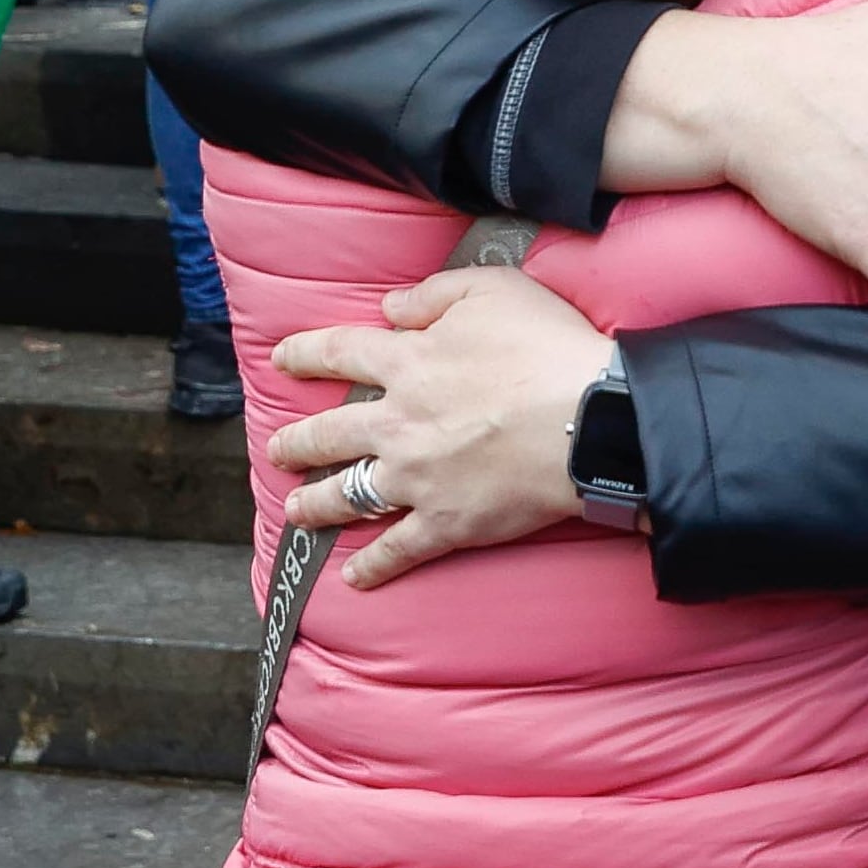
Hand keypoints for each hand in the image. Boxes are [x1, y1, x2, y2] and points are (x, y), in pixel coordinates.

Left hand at [266, 268, 613, 587]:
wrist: (589, 419)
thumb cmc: (546, 348)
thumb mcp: (492, 290)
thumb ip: (433, 294)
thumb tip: (389, 308)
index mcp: (406, 363)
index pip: (338, 353)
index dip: (305, 354)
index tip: (281, 359)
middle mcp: (397, 423)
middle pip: (329, 433)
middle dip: (297, 442)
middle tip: (278, 449)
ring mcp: (416, 478)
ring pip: (348, 494)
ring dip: (316, 503)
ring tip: (294, 510)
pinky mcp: (446, 522)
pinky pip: (398, 550)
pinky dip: (374, 566)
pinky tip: (355, 577)